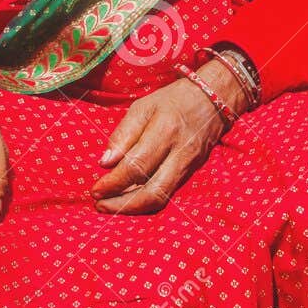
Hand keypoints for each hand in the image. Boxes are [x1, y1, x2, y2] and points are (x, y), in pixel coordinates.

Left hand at [91, 58, 246, 214]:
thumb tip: (105, 163)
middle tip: (99, 204)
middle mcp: (179, 153)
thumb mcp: (143, 107)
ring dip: (133, 208)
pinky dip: (146, 201)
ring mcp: (189, 167)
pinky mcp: (192, 174)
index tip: (95, 189)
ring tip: (111, 205)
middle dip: (122, 204)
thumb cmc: (172, 100)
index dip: (114, 182)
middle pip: (152, 191)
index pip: (137, 165)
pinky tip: (129, 199)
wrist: (212, 100)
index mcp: (164, 130)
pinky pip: (167, 194)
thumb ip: (123, 134)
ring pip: (161, 198)